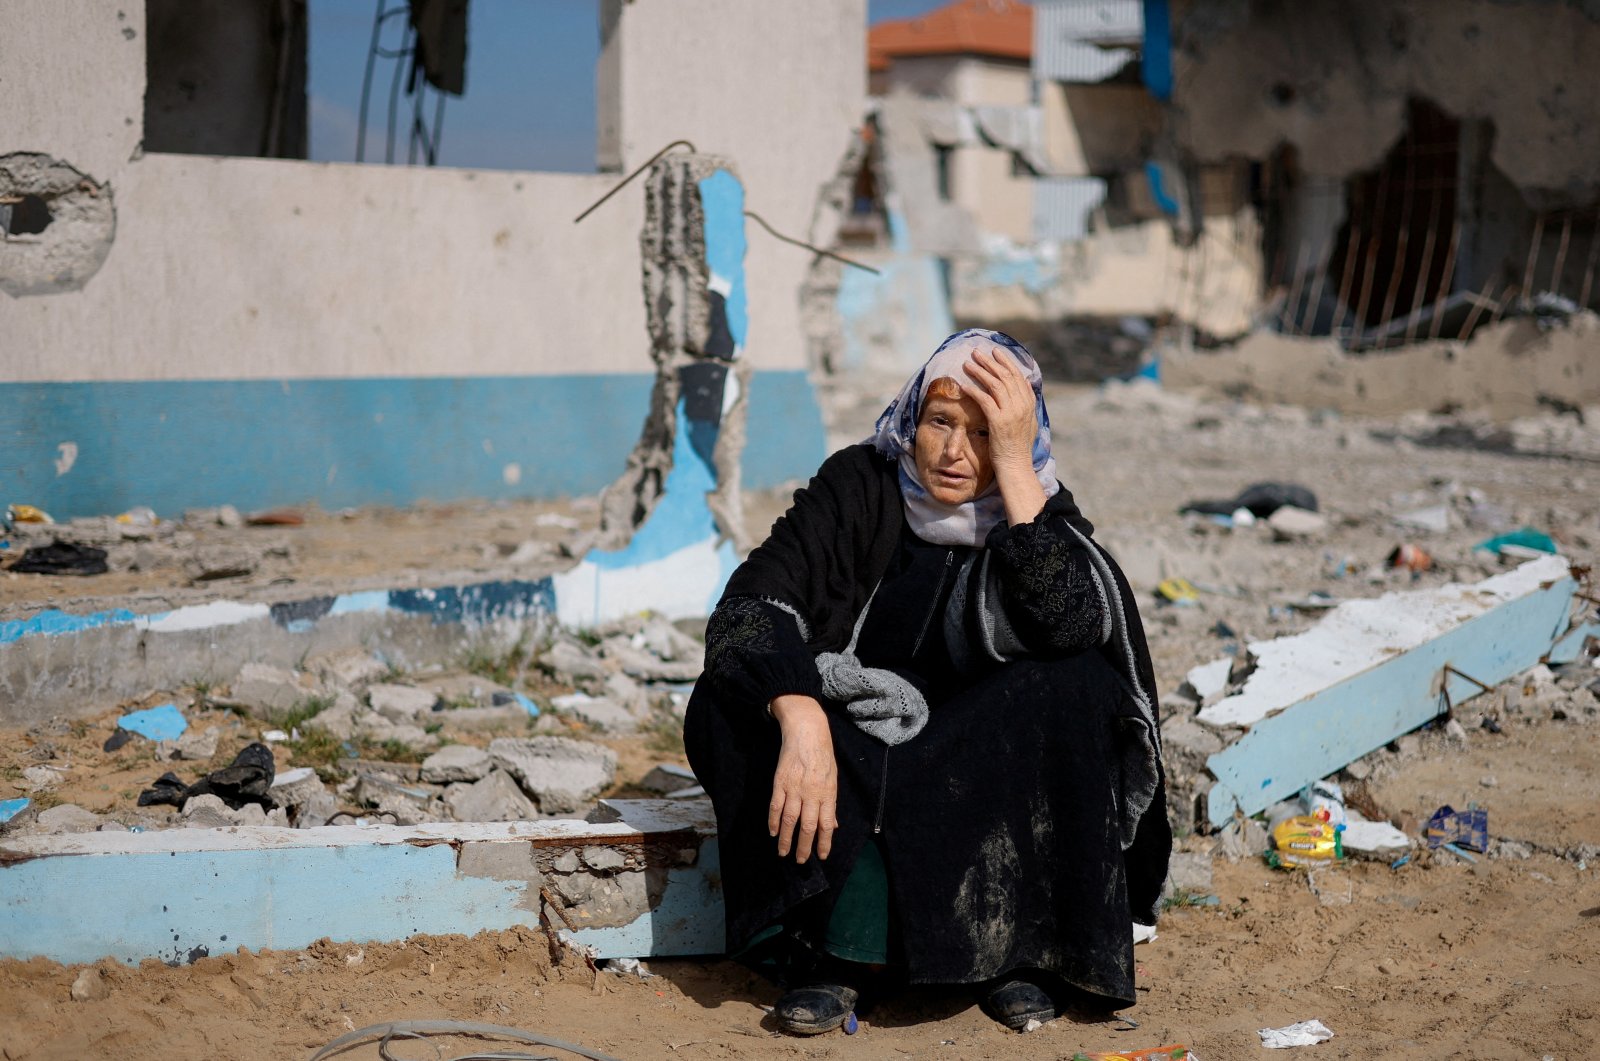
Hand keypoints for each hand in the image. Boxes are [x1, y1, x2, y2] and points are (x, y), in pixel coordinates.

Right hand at [768, 694, 837, 862]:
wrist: (807, 731)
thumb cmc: (823, 755)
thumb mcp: (833, 778)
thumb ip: (830, 803)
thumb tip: (833, 825)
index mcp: (828, 793)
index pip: (826, 824)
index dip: (824, 842)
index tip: (821, 856)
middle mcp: (811, 793)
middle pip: (807, 826)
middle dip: (804, 846)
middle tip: (800, 861)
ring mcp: (794, 788)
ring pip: (789, 820)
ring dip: (786, 838)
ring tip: (783, 852)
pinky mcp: (780, 781)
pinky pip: (775, 805)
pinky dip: (773, 821)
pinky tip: (773, 832)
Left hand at [962, 349, 1046, 524]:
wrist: (1016, 465)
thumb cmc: (1018, 447)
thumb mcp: (1027, 422)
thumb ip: (1024, 405)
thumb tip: (1022, 390)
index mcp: (1029, 403)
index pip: (1017, 376)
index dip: (1006, 362)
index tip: (995, 352)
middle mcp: (1022, 405)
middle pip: (1005, 376)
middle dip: (990, 361)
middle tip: (977, 352)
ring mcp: (1011, 412)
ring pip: (994, 384)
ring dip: (979, 371)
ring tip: (967, 363)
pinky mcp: (999, 421)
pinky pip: (985, 400)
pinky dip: (974, 390)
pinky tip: (964, 385)